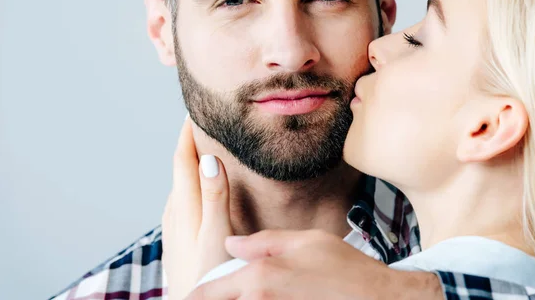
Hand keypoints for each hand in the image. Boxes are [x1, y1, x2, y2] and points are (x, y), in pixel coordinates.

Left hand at [162, 117, 233, 299]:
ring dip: (188, 164)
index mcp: (184, 205)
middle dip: (188, 144)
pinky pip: (182, 199)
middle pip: (180, 168)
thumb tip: (207, 158)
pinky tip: (198, 191)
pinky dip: (189, 184)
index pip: (183, 158)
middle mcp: (174, 211)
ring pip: (180, 184)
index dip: (188, 133)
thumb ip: (214, 196)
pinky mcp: (177, 238)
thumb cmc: (209, 272)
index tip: (193, 111)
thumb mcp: (217, 233)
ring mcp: (173, 225)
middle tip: (200, 123)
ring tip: (202, 150)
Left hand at [187, 230, 442, 299]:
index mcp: (260, 278)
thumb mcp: (306, 241)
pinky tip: (265, 297)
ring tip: (239, 291)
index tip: (187, 294)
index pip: (207, 292)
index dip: (193, 295)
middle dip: (211, 297)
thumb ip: (263, 243)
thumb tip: (231, 244)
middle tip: (207, 291)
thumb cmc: (347, 269)